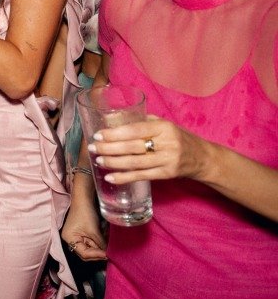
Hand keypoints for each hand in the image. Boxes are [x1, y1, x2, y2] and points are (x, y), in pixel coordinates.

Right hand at [61, 200, 107, 261]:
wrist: (84, 199)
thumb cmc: (85, 213)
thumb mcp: (94, 231)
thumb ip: (101, 244)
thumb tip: (109, 254)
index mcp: (69, 239)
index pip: (84, 253)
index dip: (96, 255)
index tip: (108, 255)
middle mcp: (71, 240)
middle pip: (86, 253)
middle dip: (98, 253)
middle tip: (109, 253)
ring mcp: (76, 237)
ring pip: (90, 248)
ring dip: (99, 248)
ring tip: (109, 247)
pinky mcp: (82, 233)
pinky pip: (91, 242)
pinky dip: (98, 243)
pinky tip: (105, 242)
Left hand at [86, 115, 211, 184]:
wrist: (204, 158)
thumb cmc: (179, 138)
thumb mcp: (165, 125)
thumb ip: (143, 122)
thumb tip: (113, 120)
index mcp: (164, 127)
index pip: (135, 129)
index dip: (115, 133)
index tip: (98, 135)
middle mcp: (167, 143)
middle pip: (133, 146)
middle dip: (109, 148)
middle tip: (93, 148)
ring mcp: (168, 160)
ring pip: (135, 162)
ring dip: (114, 162)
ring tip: (98, 160)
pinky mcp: (167, 174)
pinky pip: (142, 176)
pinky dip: (125, 177)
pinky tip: (111, 177)